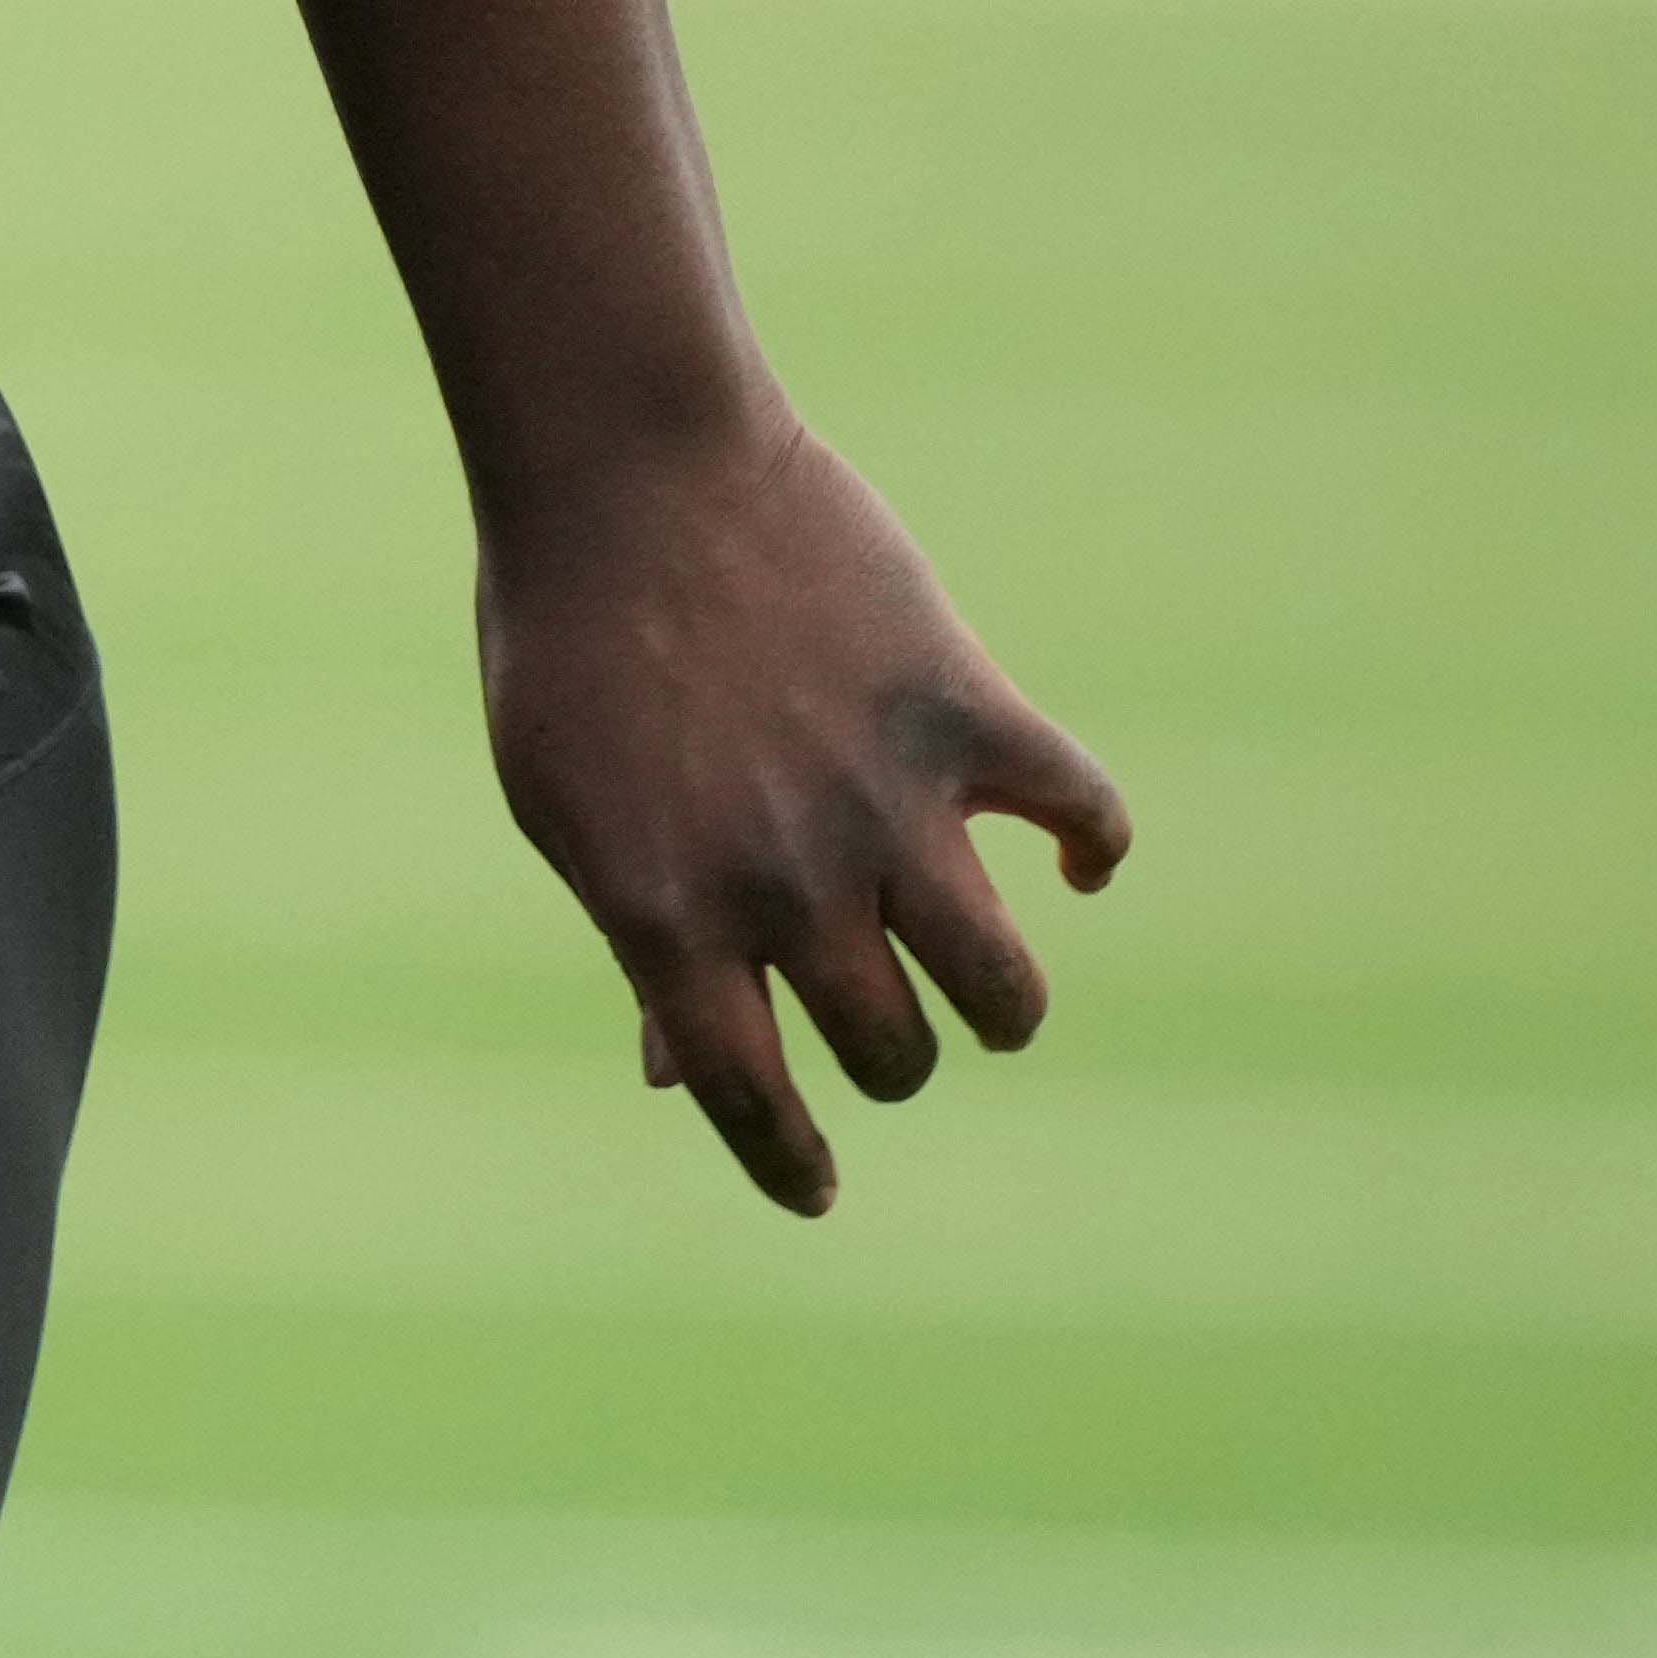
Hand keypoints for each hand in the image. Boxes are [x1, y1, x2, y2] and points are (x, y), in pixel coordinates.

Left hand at [473, 414, 1128, 1214]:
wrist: (626, 465)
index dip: (787, 1163)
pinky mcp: (966, 713)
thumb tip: (667, 1077)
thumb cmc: (570, 636)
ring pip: (1000, 986)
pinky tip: (1069, 856)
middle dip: (892, 1058)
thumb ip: (636, 937)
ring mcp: (884, 803)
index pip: (747, 1099)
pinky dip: (1092, 845)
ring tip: (982, 978)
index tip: (818, 1191)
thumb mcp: (564, 803)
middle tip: (883, 1021)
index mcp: (665, 915)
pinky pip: (1086, 816)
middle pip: (889, 1052)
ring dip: (999, 1002)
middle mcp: (783, 884)